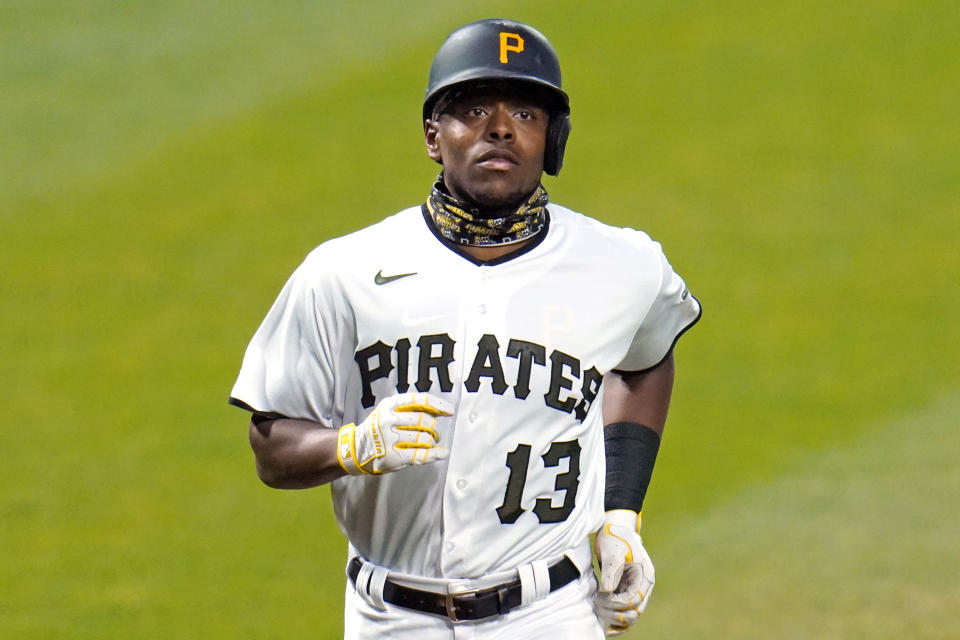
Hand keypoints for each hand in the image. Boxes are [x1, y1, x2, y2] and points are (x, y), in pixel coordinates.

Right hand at [337, 392, 452, 474]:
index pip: (418, 400)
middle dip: (434, 428)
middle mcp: (388, 420)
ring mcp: (389, 439)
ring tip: (429, 444)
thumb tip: (439, 410)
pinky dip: (434, 454)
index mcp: (389, 405)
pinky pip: (419, 455)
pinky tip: (441, 453)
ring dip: (432, 442)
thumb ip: (409, 409)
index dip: (437, 405)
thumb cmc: (377, 430)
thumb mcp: (388, 411)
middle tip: (434, 434)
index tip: (450, 411)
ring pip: (423, 438)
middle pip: (424, 420)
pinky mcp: (392, 456)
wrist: (354, 449)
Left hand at [594, 509, 655, 635]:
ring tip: (598, 610)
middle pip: (634, 612)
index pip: (633, 600)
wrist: (613, 530)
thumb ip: (611, 571)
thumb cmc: (614, 538)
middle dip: (614, 612)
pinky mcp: (626, 592)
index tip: (600, 597)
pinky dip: (619, 624)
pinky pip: (626, 614)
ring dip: (614, 617)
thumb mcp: (612, 551)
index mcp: (644, 576)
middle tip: (596, 604)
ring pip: (630, 616)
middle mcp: (643, 586)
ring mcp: (635, 590)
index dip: (616, 603)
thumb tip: (607, 592)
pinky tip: (608, 629)